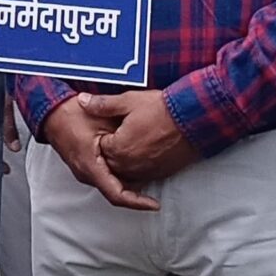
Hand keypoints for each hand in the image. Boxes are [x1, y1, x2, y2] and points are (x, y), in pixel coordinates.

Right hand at [39, 94, 155, 210]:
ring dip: (129, 184)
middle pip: (115, 192)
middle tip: (157, 188)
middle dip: (137, 193)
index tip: (153, 204)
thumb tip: (143, 144)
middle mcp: (87, 174)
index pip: (116, 194)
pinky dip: (120, 175)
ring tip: (150, 176)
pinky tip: (133, 166)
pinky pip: (106, 176)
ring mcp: (85, 171)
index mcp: (91, 166)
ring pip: (111, 184)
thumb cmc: (71, 115)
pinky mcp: (86, 166)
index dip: (137, 202)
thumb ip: (122, 134)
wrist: (52, 113)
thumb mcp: (103, 121)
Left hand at [77, 91, 200, 186]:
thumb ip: (102, 104)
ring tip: (133, 139)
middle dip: (111, 149)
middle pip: (110, 162)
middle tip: (121, 131)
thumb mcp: (128, 101)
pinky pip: (142, 175)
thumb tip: (82, 101)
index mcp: (117, 149)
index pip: (99, 148)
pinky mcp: (160, 173)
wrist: (194, 119)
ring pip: (126, 171)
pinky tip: (145, 149)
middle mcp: (129, 166)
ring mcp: (145, 172)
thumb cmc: (162, 109)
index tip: (110, 124)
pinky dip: (139, 165)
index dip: (102, 135)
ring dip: (125, 159)